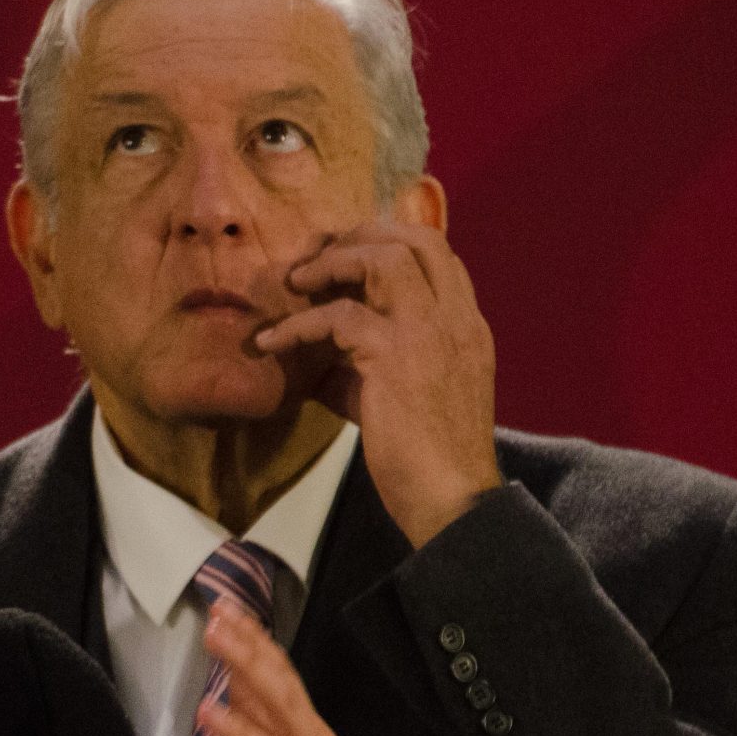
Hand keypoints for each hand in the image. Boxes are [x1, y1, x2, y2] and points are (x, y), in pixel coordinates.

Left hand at [255, 221, 499, 548]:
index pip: (439, 255)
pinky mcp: (394, 356)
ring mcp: (430, 332)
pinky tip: (270, 342)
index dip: (390, 242)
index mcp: (466, 325)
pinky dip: (297, 325)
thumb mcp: (404, 399)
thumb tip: (316, 365)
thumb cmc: (428, 459)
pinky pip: (338, 317)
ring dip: (332, 262)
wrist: (452, 499)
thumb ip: (368, 369)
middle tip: (318, 257)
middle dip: (361, 236)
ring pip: (384, 259)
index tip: (346, 255)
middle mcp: (456, 318)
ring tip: (294, 282)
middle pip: (416, 239)